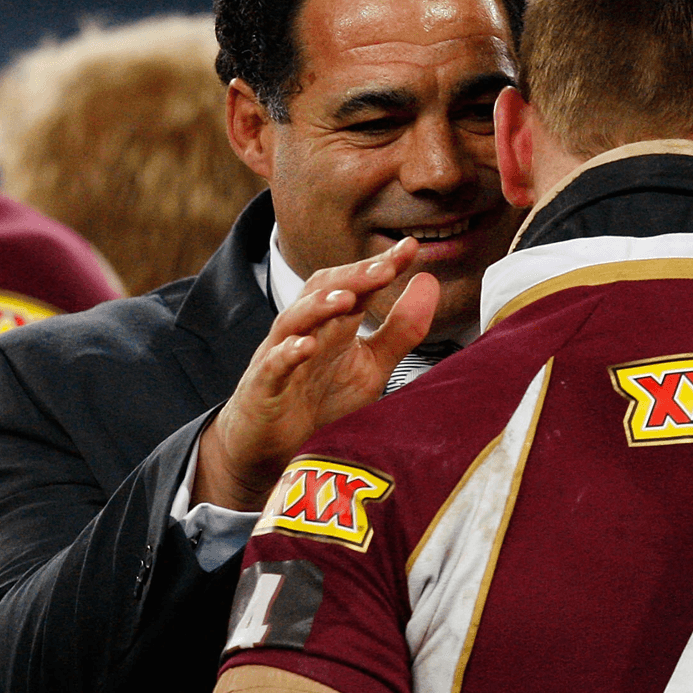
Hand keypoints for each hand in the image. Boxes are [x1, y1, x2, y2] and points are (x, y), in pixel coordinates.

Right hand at [193, 239, 439, 510]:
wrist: (270, 444)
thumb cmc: (320, 399)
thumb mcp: (371, 366)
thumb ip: (401, 329)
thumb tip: (429, 281)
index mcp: (334, 324)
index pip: (356, 285)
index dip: (381, 266)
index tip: (411, 247)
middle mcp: (305, 331)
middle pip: (322, 291)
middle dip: (353, 277)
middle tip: (385, 267)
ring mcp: (280, 356)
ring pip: (293, 320)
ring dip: (318, 307)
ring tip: (347, 299)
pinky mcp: (263, 387)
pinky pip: (272, 366)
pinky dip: (287, 354)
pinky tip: (305, 347)